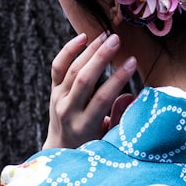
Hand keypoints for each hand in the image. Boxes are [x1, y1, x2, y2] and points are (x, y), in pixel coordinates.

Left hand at [44, 32, 137, 148]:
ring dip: (90, 50)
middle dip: (102, 58)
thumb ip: (119, 117)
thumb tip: (130, 95)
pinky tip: (83, 37)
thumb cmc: (92, 144)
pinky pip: (58, 66)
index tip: (132, 61)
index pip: (102, 98)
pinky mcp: (53, 90)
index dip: (118, 78)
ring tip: (107, 36)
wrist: (61, 148)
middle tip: (117, 40)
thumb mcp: (108, 138)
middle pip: (84, 79)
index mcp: (84, 126)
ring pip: (72, 70)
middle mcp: (68, 111)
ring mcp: (58, 99)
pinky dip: (69, 50)